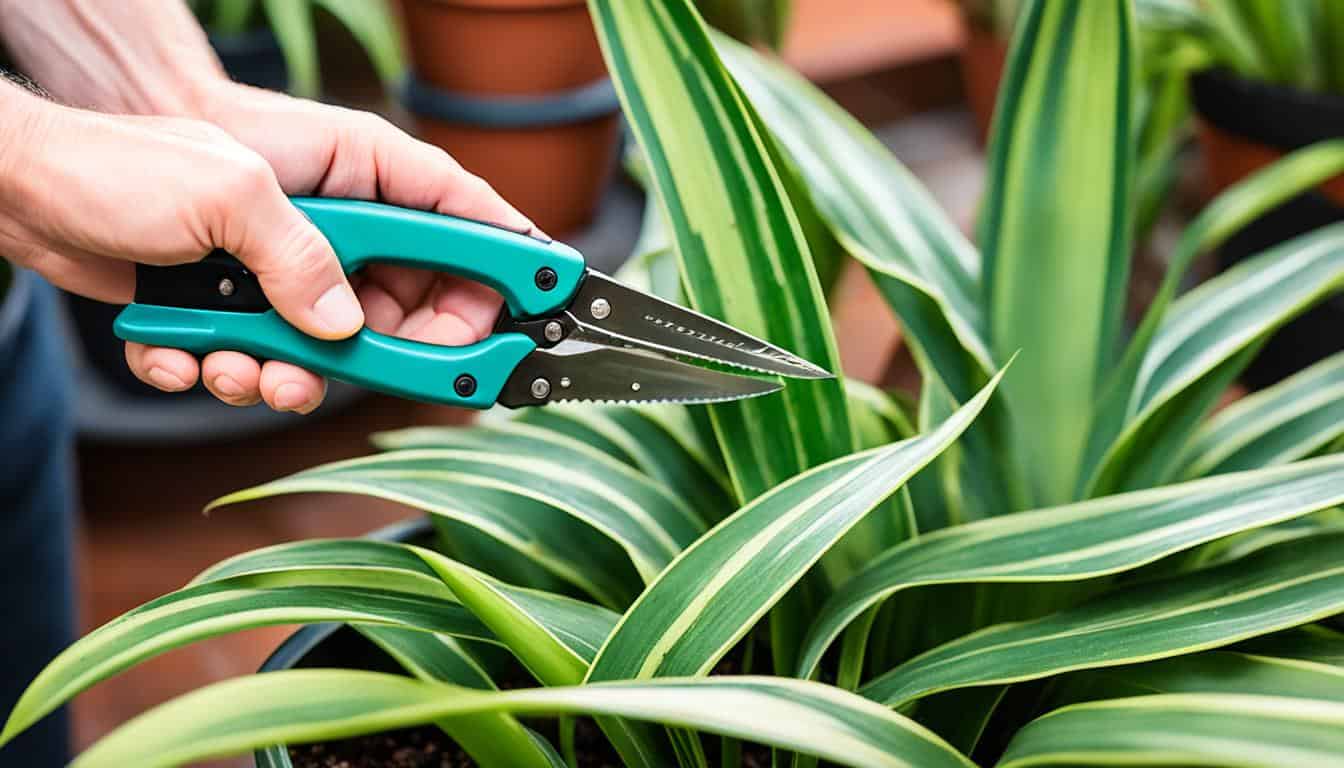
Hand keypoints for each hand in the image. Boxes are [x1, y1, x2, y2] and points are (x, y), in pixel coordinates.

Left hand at [0, 83, 537, 412]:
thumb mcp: (234, 195)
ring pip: (333, 357)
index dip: (497, 278)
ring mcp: (294, 279)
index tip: (518, 324)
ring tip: (236, 361)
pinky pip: (265, 370)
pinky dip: (226, 375)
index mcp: (361, 181)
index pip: (461, 229)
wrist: (45, 187)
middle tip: (347, 366)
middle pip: (408, 313)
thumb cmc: (139, 157)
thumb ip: (304, 260)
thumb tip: (345, 328)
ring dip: (285, 376)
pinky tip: (187, 350)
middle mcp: (339, 236)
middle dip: (378, 354)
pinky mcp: (246, 318)